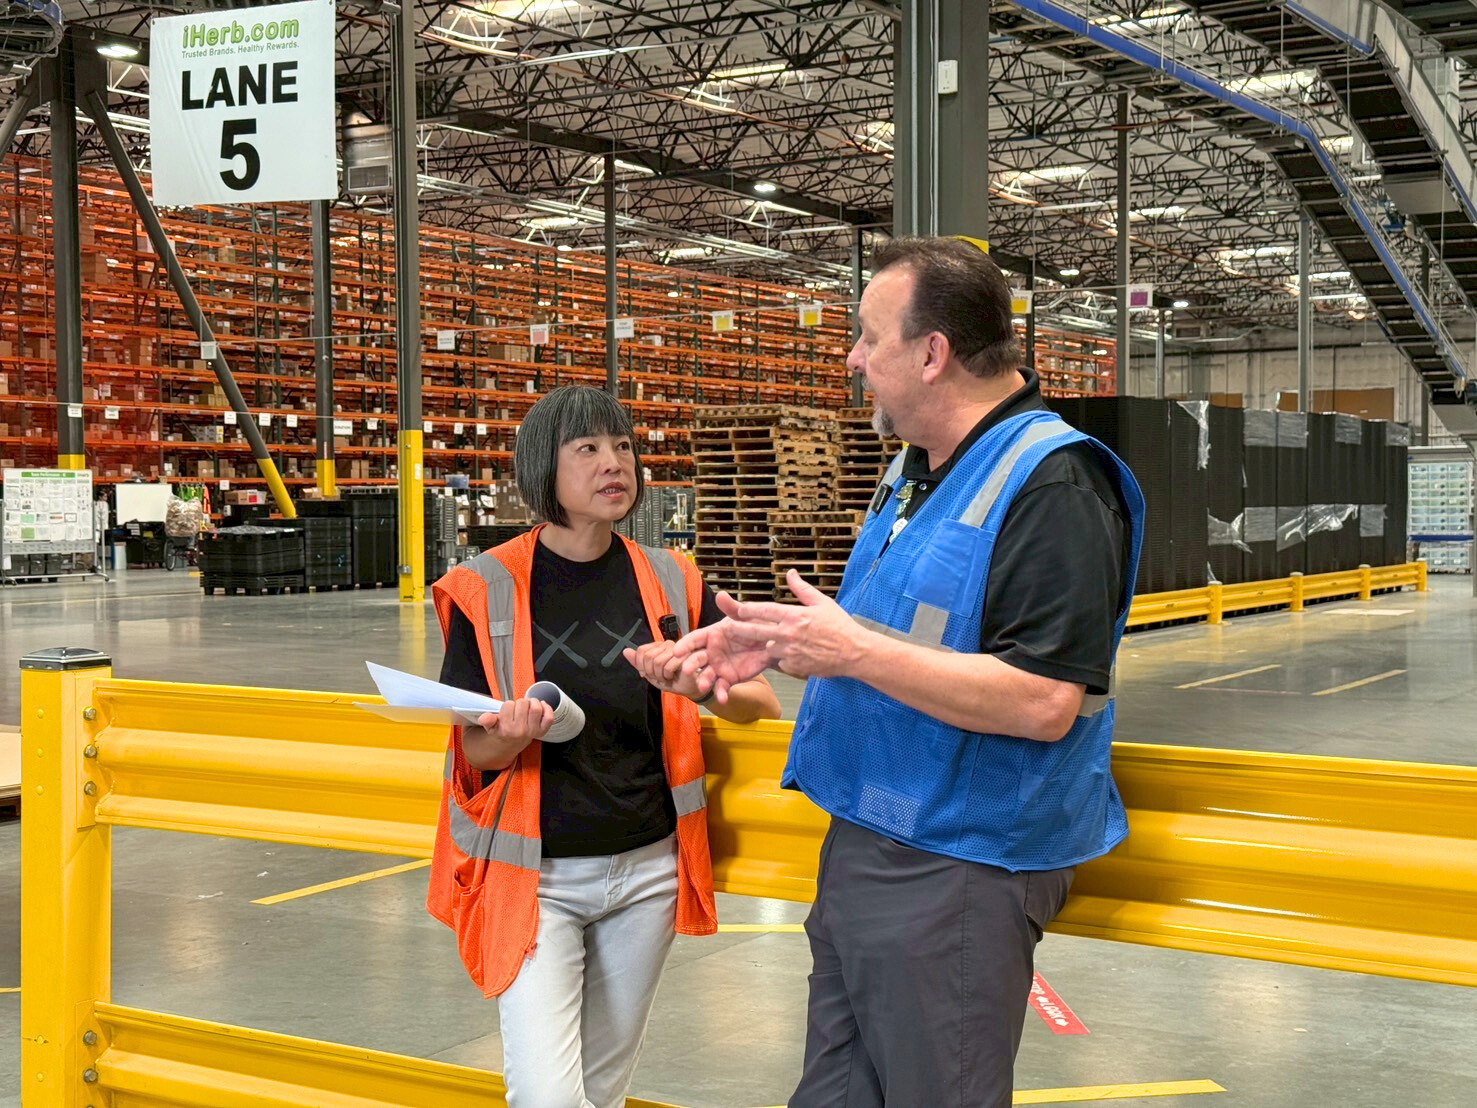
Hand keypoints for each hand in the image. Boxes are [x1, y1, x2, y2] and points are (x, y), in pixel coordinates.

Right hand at [474, 697, 554, 745]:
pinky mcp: (542, 731)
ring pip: (536, 708)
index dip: (508, 705)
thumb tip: (484, 717)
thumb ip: (488, 721)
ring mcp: (532, 731)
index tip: (508, 710)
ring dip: (532, 702)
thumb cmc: (502, 732)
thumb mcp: (491, 727)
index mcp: (506, 729)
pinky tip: (541, 705)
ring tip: (528, 705)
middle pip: (522, 704)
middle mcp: (520, 731)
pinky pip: (549, 717)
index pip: (508, 705)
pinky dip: (547, 708)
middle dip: (519, 702)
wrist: (511, 744)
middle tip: (518, 708)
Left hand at [622, 640, 706, 699]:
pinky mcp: (685, 656)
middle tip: (659, 677)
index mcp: (658, 646)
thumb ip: (638, 663)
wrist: (688, 688)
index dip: (641, 665)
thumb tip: (625, 651)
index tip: (648, 673)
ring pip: (657, 661)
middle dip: (651, 672)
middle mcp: (667, 644)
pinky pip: (668, 666)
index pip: (641, 651)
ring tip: (666, 677)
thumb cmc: (671, 680)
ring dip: (660, 675)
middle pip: (648, 656)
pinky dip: (667, 676)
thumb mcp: (650, 674)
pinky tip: (672, 677)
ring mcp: (677, 649)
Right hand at [668, 606, 776, 705]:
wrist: (771, 642)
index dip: (685, 644)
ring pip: (706, 675)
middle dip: (690, 664)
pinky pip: (723, 686)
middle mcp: (711, 652)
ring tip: (703, 686)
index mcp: (711, 635)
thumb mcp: (744, 615)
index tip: (677, 650)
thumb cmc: (754, 625)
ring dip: (703, 681)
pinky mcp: (729, 678)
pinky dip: (721, 692)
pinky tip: (722, 698)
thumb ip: (732, 608)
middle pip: (697, 659)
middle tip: (686, 670)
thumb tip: (721, 594)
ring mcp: (718, 666)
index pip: (694, 639)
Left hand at [674, 573, 861, 701]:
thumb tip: (790, 573)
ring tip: (758, 646)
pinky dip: (781, 659)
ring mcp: (790, 652)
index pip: (764, 610)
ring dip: (764, 646)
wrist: (854, 652)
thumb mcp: (822, 602)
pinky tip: (789, 657)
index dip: (746, 609)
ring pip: (767, 648)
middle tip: (725, 628)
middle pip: (756, 631)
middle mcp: (789, 634)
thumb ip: (802, 589)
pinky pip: (780, 663)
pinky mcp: (794, 667)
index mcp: (794, 615)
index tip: (733, 607)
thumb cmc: (840, 626)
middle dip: (739, 629)